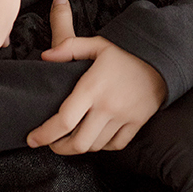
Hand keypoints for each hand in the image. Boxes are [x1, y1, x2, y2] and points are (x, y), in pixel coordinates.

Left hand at [26, 0, 165, 153]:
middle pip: (78, 142)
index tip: (32, 139)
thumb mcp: (96, 44)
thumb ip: (68, 47)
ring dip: (80, 147)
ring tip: (70, 139)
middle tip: (51, 143)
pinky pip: (115, 145)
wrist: (160, 58)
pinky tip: (95, 138)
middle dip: (59, 148)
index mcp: (92, 87)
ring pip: (95, 146)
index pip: (64, 120)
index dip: (45, 134)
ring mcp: (123, 117)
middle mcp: (107, 106)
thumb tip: (45, 56)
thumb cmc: (124, 51)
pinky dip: (102, 146)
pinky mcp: (137, 124)